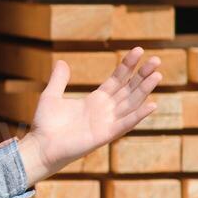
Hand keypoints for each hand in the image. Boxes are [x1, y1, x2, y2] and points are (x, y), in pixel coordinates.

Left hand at [18, 46, 161, 184]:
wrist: (41, 146)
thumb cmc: (45, 125)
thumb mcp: (51, 96)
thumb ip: (59, 80)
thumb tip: (62, 61)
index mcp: (95, 100)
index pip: (117, 80)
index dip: (128, 66)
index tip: (138, 50)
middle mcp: (105, 110)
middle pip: (129, 89)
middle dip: (142, 75)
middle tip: (156, 59)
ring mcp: (107, 122)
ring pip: (131, 103)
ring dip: (144, 90)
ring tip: (157, 75)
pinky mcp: (105, 135)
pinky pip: (125, 124)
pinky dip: (138, 115)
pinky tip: (152, 104)